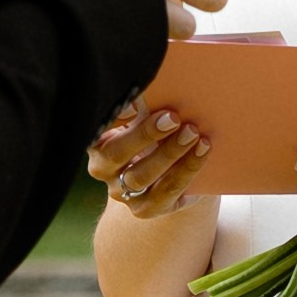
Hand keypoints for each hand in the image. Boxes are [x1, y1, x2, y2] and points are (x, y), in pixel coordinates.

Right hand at [90, 102, 213, 216]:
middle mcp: (102, 168)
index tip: (136, 102)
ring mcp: (121, 192)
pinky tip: (202, 150)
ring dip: (169, 153)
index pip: (94, 127)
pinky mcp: (145, 209)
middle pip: (116, 154)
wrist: (172, 172)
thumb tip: (152, 88)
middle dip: (145, 134)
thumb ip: (142, 105)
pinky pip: (167, 191)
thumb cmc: (155, 133)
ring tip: (193, 133)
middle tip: (173, 117)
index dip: (112, 116)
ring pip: (141, 176)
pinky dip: (187, 168)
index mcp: (95, 138)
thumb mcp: (144, 118)